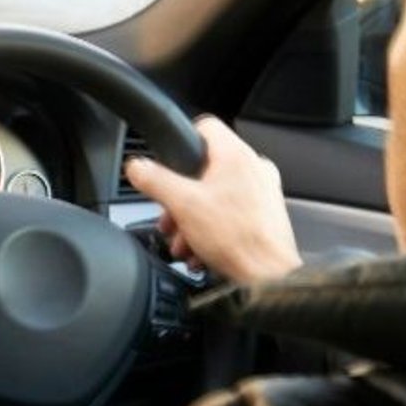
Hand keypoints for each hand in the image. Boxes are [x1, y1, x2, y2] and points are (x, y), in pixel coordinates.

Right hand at [123, 116, 302, 284]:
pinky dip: (211, 231)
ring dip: (192, 220)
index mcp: (236, 156)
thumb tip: (136, 167)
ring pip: (215, 196)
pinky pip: (230, 215)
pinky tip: (200, 252)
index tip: (169, 164)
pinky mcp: (265, 217)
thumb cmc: (237, 239)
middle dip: (180, 198)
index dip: (182, 143)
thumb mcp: (181, 204)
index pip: (204, 127)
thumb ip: (154, 180)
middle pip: (205, 170)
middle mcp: (254, 169)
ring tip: (184, 242)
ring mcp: (262, 193)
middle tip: (171, 218)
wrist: (268, 277)